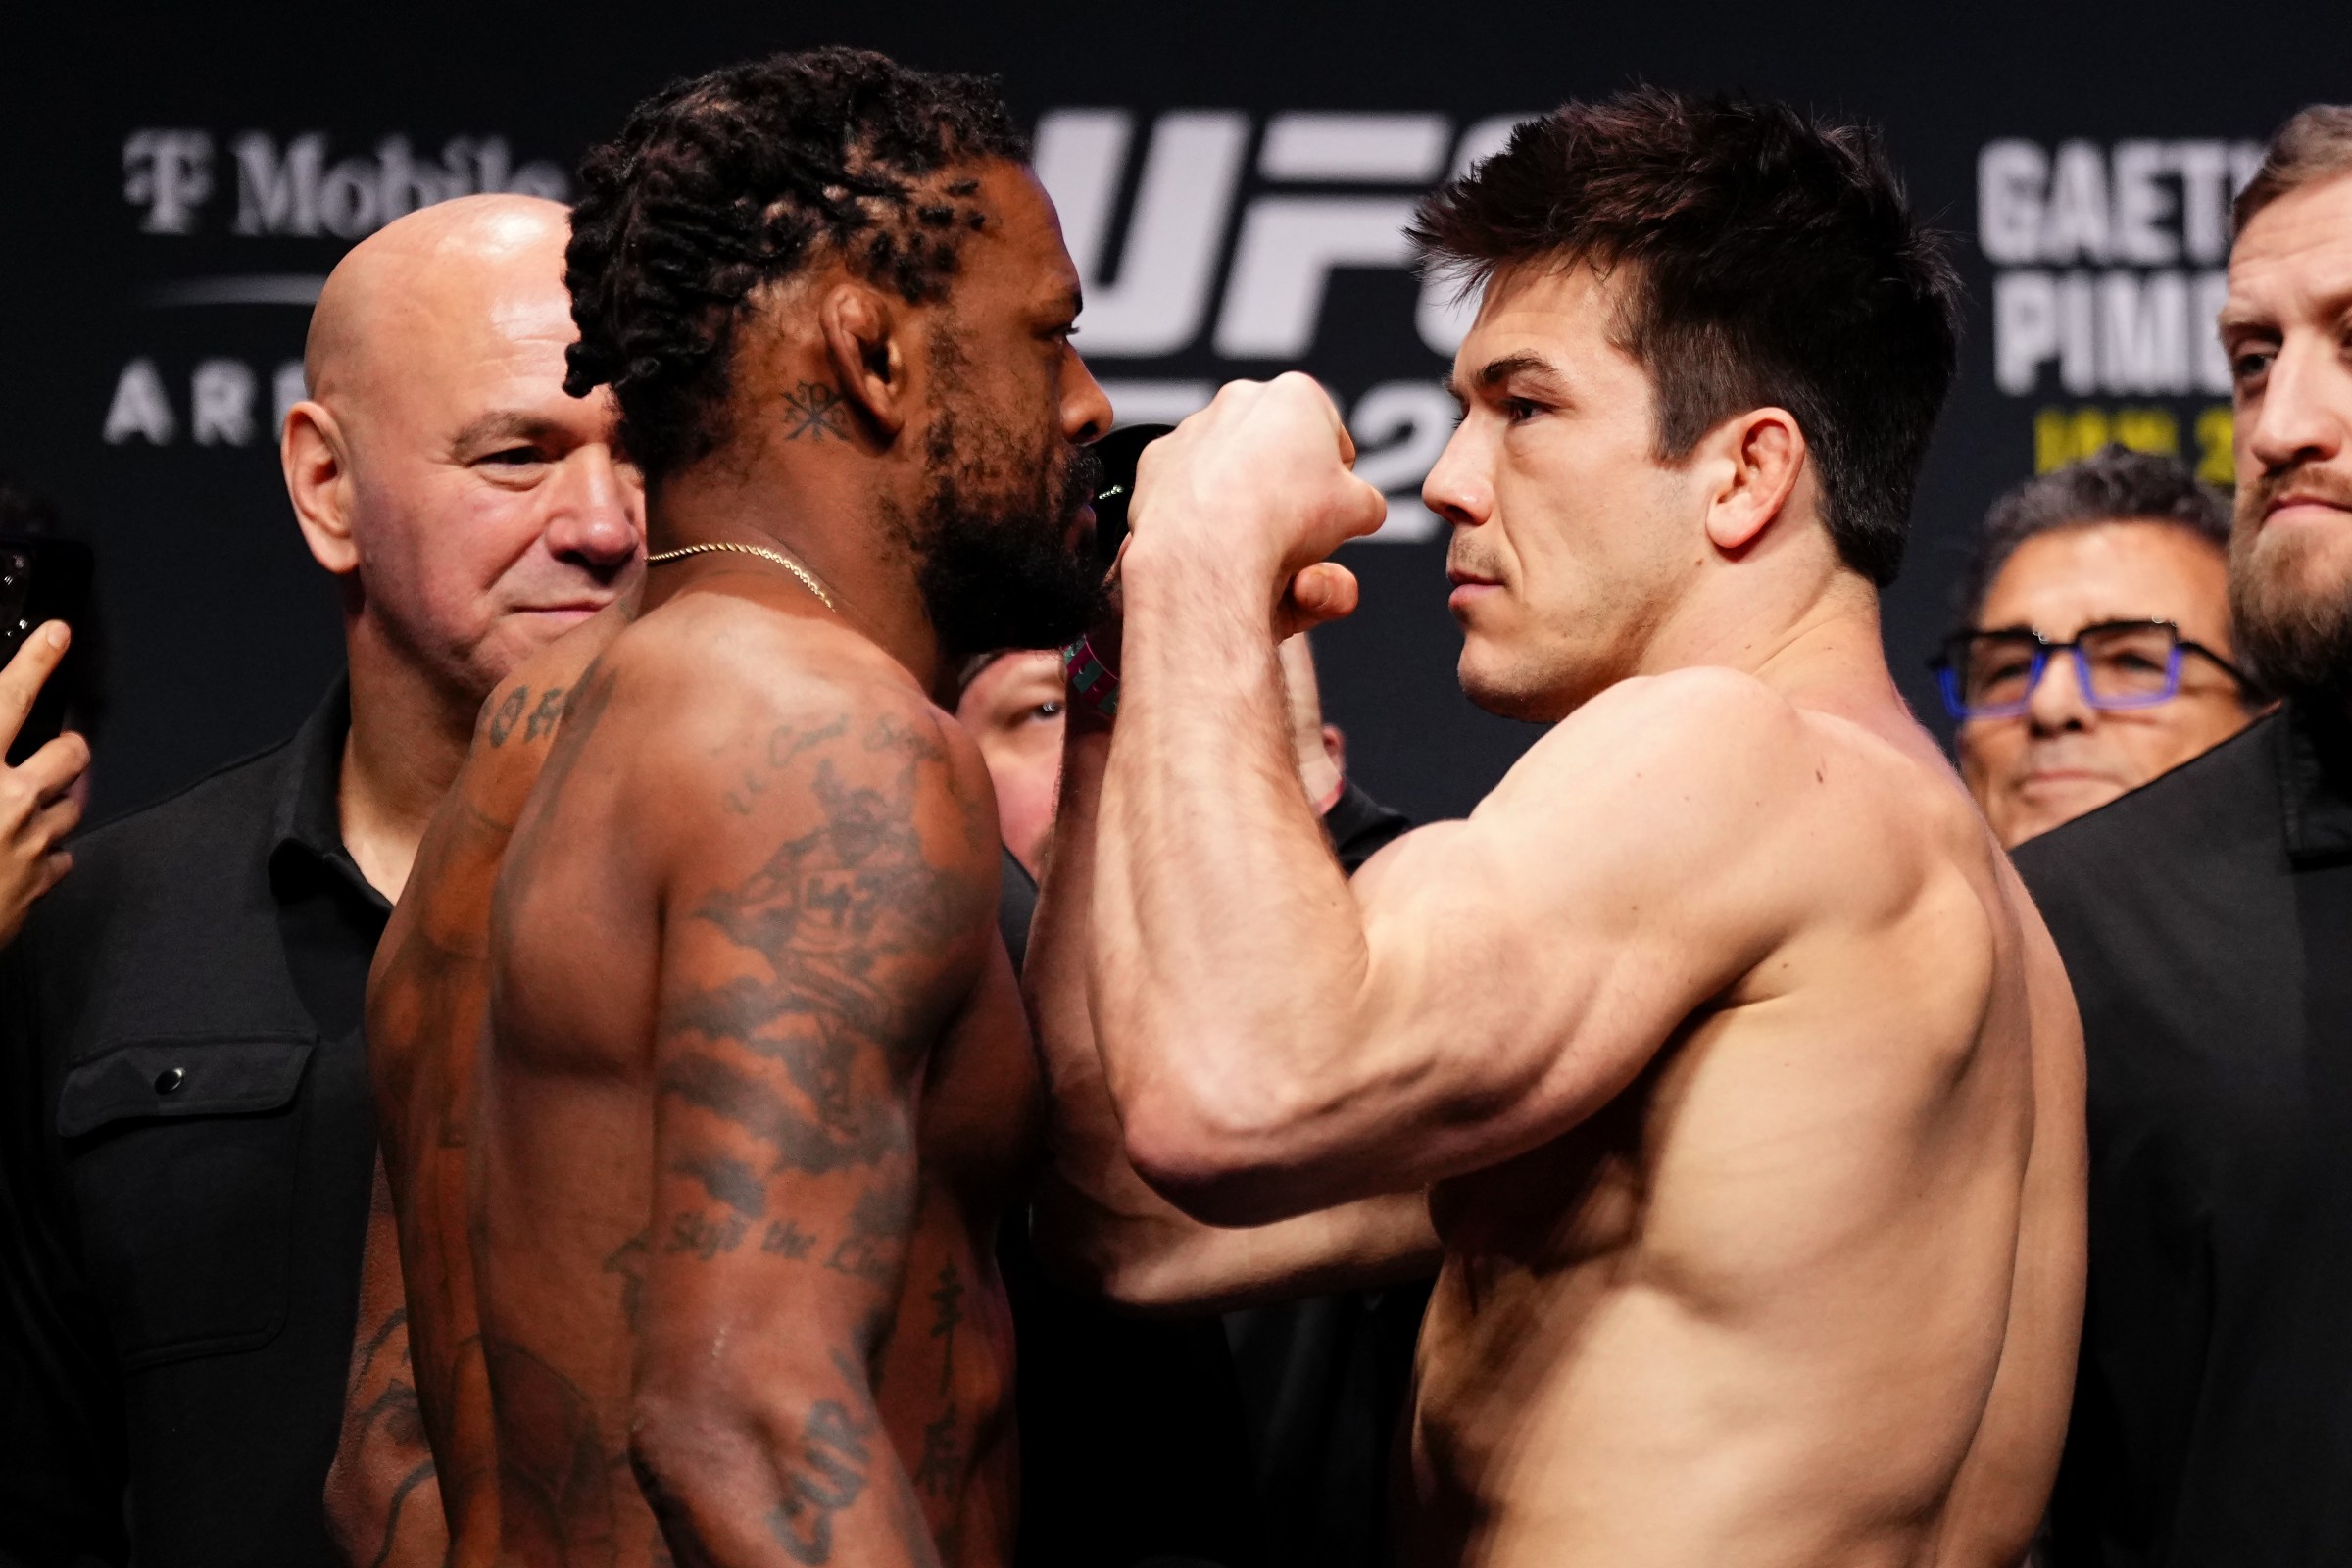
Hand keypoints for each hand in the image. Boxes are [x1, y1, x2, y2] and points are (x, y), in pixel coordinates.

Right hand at [0, 623, 87, 946]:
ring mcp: (30, 843)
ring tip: (25, 806)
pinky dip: (45, 851)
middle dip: (65, 748)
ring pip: (72, 805)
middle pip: (70, 753)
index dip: (37, 660)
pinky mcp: (41, 882)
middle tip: (53, 750)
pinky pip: (61, 855)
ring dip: (53, 801)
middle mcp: (9, 800)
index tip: (59, 636)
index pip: (11, 698)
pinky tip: (19, 852)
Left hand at [1129, 374, 1386, 605]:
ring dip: (1243, 494)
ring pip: (1229, 464)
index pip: (1331, 437)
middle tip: (1294, 525)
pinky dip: (1201, 509)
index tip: (1331, 510)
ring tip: (1253, 538)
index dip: (1337, 480)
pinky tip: (1214, 538)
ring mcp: (1193, 427)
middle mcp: (1239, 398)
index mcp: (1297, 395)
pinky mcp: (1156, 462)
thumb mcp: (1360, 512)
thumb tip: (1362, 507)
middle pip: (1277, 445)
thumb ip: (1366, 501)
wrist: (1209, 550)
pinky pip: (1188, 486)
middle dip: (1287, 480)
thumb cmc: (1287, 521)